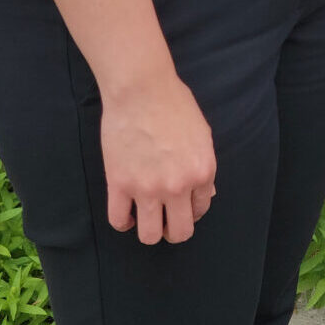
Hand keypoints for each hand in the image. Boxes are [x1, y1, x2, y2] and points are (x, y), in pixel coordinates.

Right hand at [100, 73, 217, 244]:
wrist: (141, 89)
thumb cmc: (174, 103)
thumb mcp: (202, 134)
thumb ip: (203, 165)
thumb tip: (205, 193)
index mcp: (202, 172)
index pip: (201, 209)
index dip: (191, 210)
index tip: (181, 203)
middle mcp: (178, 186)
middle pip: (180, 233)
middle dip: (174, 230)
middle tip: (166, 220)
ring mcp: (147, 188)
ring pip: (150, 235)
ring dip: (149, 231)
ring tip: (145, 217)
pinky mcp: (119, 184)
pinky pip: (119, 220)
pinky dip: (123, 221)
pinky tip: (126, 211)